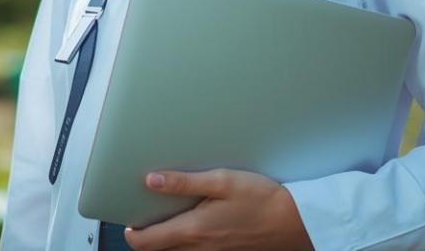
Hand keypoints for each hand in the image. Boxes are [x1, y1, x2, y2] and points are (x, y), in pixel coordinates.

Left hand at [123, 169, 312, 250]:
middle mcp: (199, 248)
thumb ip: (184, 183)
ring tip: (169, 216)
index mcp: (193, 230)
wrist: (295, 222)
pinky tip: (197, 222)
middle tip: (146, 215)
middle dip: (147, 237)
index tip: (129, 220)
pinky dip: (186, 242)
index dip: (132, 234)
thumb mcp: (222, 181)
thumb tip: (152, 181)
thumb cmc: (262, 199)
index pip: (147, 242)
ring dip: (167, 239)